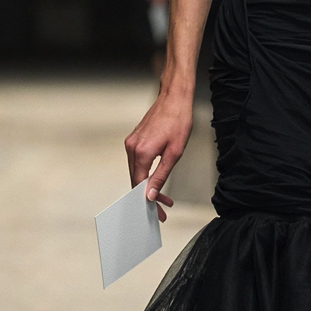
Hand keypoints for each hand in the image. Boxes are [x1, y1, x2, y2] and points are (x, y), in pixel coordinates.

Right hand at [124, 88, 193, 221]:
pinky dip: (145, 173)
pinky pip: (136, 162)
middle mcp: (132, 148)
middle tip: (162, 208)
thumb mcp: (174, 153)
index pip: (139, 186)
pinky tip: (155, 178)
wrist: (174, 98)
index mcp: (141, 153)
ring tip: (163, 196)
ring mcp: (131, 143)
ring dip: (147, 185)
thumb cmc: (178, 121)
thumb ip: (161, 176)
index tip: (157, 212)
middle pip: (135, 181)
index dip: (148, 201)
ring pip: (135, 172)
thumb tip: (150, 194)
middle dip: (148, 196)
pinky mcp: (134, 139)